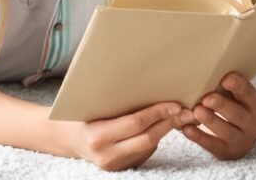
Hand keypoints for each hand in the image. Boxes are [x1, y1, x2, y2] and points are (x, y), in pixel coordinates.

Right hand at [56, 101, 193, 170]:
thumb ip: (116, 102)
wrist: (67, 138)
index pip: (135, 124)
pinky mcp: (122, 169)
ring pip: (150, 146)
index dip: (158, 113)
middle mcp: (107, 154)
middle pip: (147, 138)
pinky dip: (156, 138)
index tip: (175, 103)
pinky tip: (165, 125)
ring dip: (167, 130)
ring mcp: (115, 165)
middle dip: (169, 123)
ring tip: (182, 116)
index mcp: (97, 136)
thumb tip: (149, 87)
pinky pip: (145, 152)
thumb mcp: (93, 105)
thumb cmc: (80, 114)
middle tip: (188, 110)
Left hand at [180, 73, 255, 160]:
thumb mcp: (235, 96)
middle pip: (238, 114)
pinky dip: (199, 137)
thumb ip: (226, 86)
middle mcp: (254, 124)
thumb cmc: (231, 107)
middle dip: (222, 105)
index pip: (250, 94)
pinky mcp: (227, 152)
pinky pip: (213, 145)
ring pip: (227, 132)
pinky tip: (186, 129)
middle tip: (207, 98)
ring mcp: (242, 141)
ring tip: (196, 111)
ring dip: (211, 121)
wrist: (235, 138)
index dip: (239, 86)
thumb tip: (205, 66)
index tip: (225, 79)